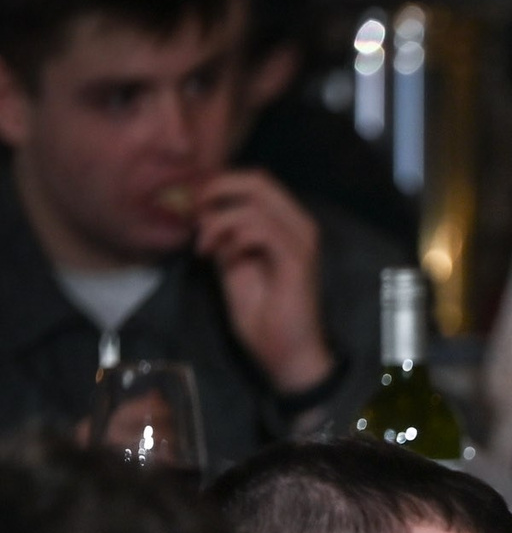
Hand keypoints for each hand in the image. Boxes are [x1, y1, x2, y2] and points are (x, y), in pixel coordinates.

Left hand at [194, 170, 332, 393]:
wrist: (285, 353)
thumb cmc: (263, 315)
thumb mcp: (233, 265)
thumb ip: (224, 236)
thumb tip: (202, 212)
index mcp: (287, 225)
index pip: (254, 181)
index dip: (217, 184)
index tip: (190, 206)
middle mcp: (299, 225)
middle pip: (257, 179)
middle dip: (216, 190)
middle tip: (192, 214)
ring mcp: (301, 241)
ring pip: (255, 199)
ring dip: (217, 219)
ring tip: (203, 245)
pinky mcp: (297, 259)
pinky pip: (260, 228)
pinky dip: (231, 235)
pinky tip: (217, 256)